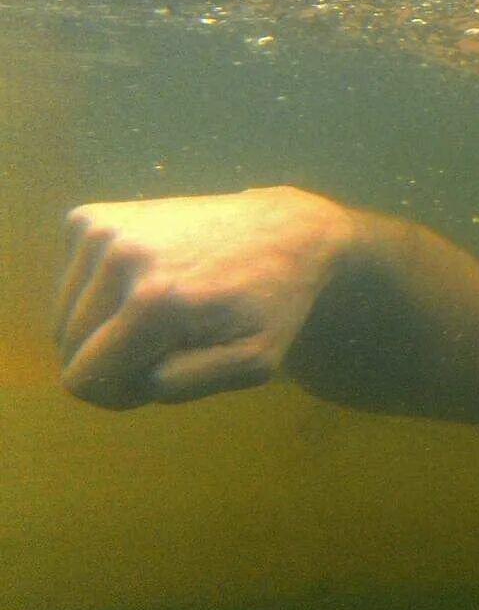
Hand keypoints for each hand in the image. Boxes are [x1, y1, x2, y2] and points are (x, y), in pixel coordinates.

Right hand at [54, 187, 355, 408]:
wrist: (284, 230)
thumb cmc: (272, 304)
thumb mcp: (254, 363)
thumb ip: (188, 384)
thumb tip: (133, 374)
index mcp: (153, 302)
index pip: (83, 380)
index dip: (118, 392)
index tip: (162, 371)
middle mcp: (118, 258)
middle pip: (68, 348)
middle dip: (111, 358)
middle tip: (170, 339)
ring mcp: (100, 230)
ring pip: (63, 317)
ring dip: (104, 325)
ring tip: (163, 307)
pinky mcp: (89, 217)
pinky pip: (67, 283)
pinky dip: (99, 292)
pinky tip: (148, 277)